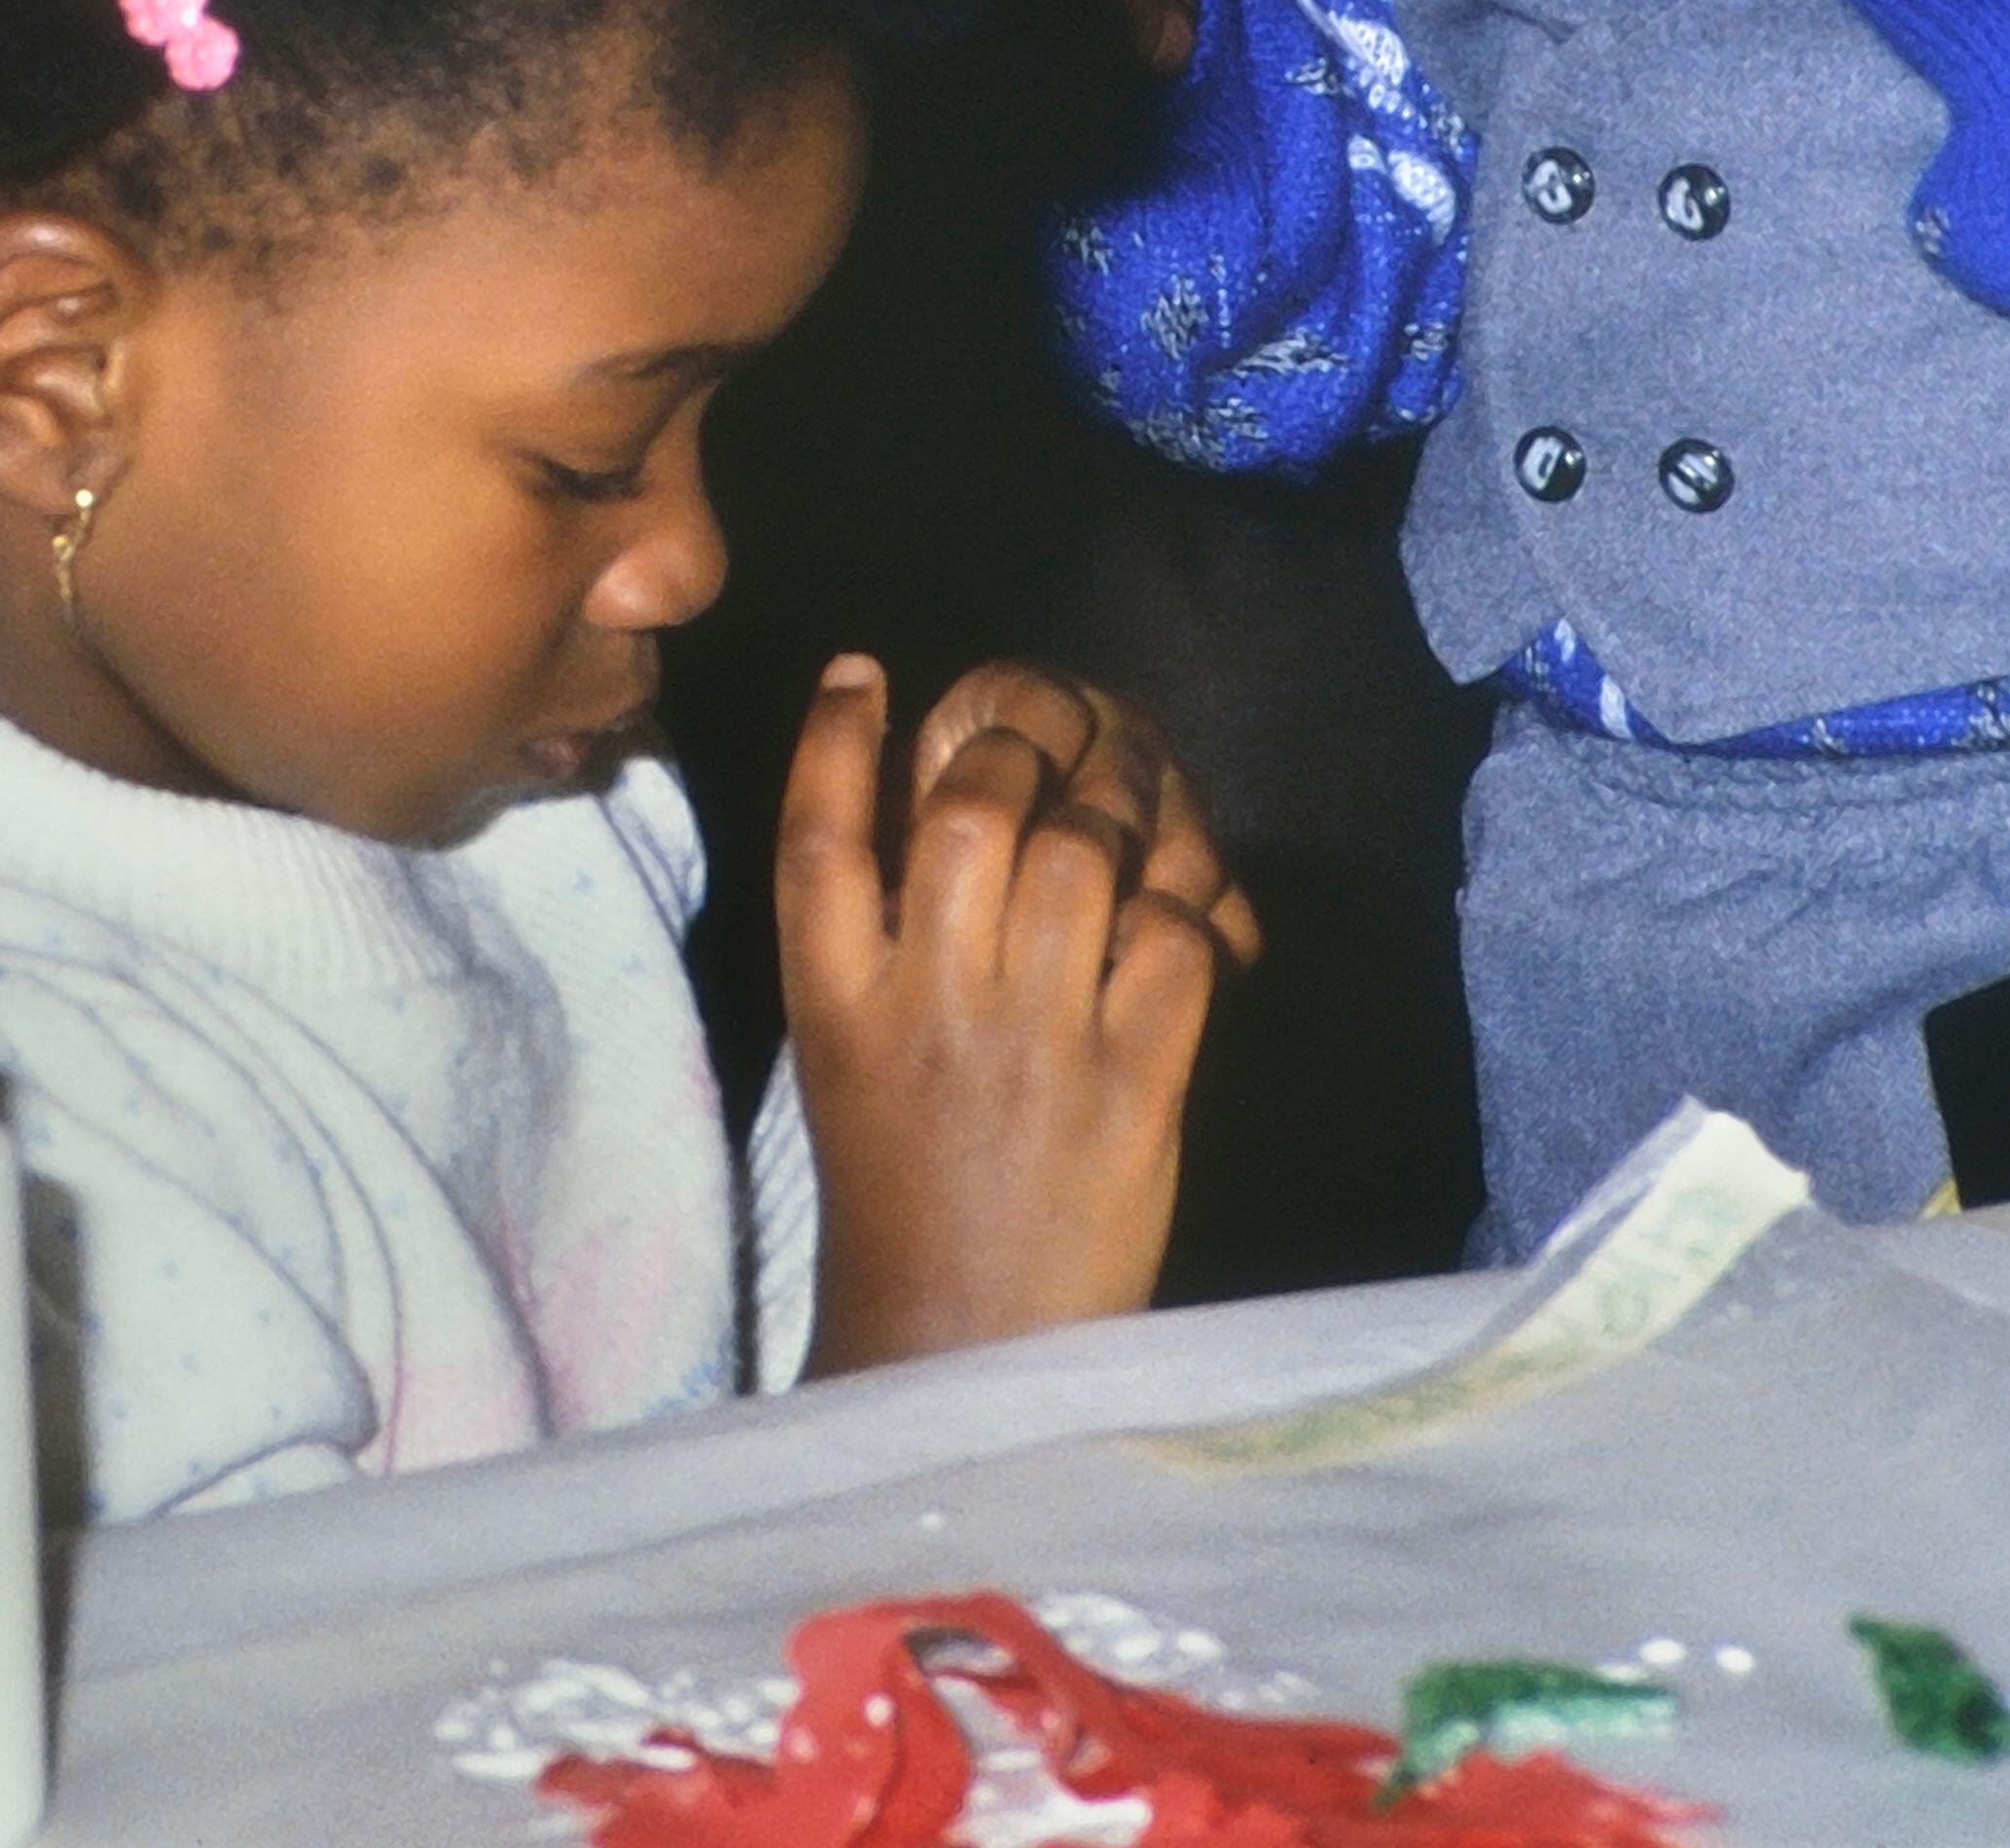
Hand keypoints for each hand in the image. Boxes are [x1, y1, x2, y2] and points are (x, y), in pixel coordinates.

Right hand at [779, 655, 1254, 1375]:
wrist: (968, 1337)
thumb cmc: (903, 1190)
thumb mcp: (849, 1057)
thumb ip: (881, 946)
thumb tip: (943, 815)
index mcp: (834, 1001)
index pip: (820, 836)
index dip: (839, 740)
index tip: (866, 672)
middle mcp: (928, 1004)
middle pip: (969, 814)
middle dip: (1013, 744)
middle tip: (1038, 729)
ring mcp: (1036, 1040)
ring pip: (1083, 854)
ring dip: (1116, 797)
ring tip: (1122, 778)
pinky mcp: (1135, 1084)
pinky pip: (1174, 941)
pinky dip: (1189, 898)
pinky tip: (1182, 886)